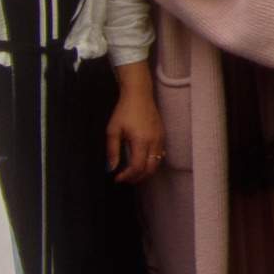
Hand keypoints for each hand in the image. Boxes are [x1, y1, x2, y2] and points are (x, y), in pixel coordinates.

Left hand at [106, 61, 165, 184]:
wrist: (139, 95)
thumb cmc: (124, 111)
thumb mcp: (113, 130)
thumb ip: (112, 151)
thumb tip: (111, 169)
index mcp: (141, 141)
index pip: (138, 167)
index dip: (127, 176)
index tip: (117, 178)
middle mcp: (154, 142)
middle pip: (150, 169)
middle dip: (137, 177)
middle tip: (124, 178)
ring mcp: (160, 138)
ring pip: (156, 163)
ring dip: (144, 171)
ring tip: (131, 172)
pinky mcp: (162, 135)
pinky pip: (159, 155)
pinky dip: (150, 163)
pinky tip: (140, 160)